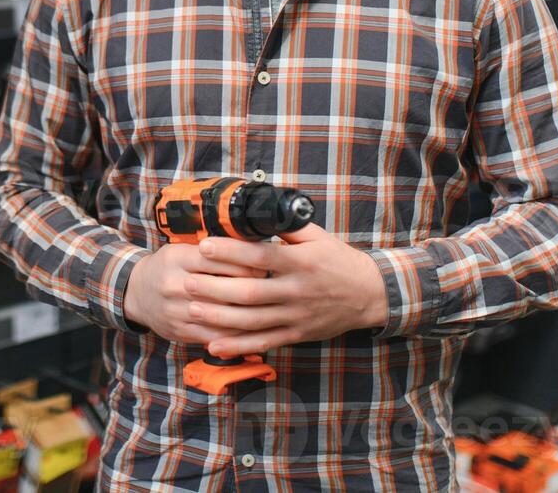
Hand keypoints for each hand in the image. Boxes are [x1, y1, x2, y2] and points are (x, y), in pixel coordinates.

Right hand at [123, 244, 267, 345]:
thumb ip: (209, 250)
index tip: (264, 264)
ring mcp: (175, 310)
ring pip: (220, 314)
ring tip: (266, 307)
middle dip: (250, 287)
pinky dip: (235, 333)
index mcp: (176, 258)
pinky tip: (251, 328)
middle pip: (221, 287)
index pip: (217, 258)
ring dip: (246, 312)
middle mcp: (173, 284)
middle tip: (270, 286)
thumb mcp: (179, 248)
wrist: (136, 293)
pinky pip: (214, 335)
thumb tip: (248, 245)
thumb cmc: (167, 267)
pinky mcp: (179, 331)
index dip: (244, 261)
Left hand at [184, 225, 388, 357]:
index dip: (230, 252)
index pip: (260, 256)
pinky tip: (215, 345)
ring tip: (192, 310)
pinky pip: (264, 342)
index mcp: (300, 262)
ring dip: (220, 318)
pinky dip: (239, 346)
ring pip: (253, 321)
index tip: (204, 246)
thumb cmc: (338, 260)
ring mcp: (296, 316)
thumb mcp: (317, 236)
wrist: (369, 294)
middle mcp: (297, 290)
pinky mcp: (297, 335)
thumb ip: (286, 226)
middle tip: (188, 283)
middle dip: (216, 289)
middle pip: (251, 292)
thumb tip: (257, 211)